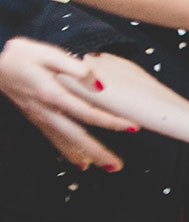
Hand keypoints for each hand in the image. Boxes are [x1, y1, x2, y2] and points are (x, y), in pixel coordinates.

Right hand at [0, 37, 133, 169]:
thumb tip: (99, 84)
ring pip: (66, 142)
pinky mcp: (37, 119)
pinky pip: (54, 140)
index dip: (110, 122)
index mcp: (52, 93)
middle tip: (118, 165)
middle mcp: (46, 110)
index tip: (132, 127)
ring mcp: (40, 117)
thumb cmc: (23, 55)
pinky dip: (69, 154)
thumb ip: (75, 68)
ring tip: (109, 168)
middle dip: (98, 152)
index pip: (87, 112)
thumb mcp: (49, 53)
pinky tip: (82, 164)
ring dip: (88, 156)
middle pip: (76, 135)